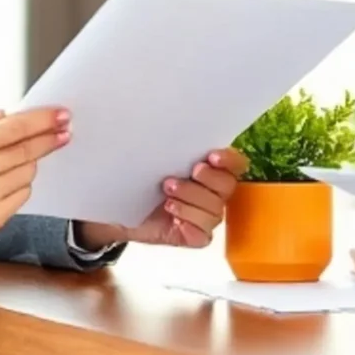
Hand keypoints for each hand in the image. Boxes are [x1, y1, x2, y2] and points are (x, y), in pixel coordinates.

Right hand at [0, 108, 68, 245]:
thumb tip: (13, 115)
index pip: (15, 129)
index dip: (43, 121)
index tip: (62, 115)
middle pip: (27, 152)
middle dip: (49, 139)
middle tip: (64, 130)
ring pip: (28, 174)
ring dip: (30, 163)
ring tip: (13, 161)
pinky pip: (22, 196)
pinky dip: (20, 185)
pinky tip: (3, 181)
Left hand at [75, 148, 246, 250]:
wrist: (119, 207)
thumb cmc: (137, 179)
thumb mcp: (150, 156)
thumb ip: (167, 144)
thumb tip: (165, 119)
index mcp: (210, 169)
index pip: (236, 164)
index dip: (229, 160)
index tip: (211, 157)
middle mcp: (212, 192)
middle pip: (228, 186)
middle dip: (208, 179)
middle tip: (187, 173)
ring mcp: (205, 216)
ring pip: (215, 210)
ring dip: (191, 199)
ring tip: (167, 193)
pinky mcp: (194, 236)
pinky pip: (202, 233)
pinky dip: (188, 221)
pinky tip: (171, 213)